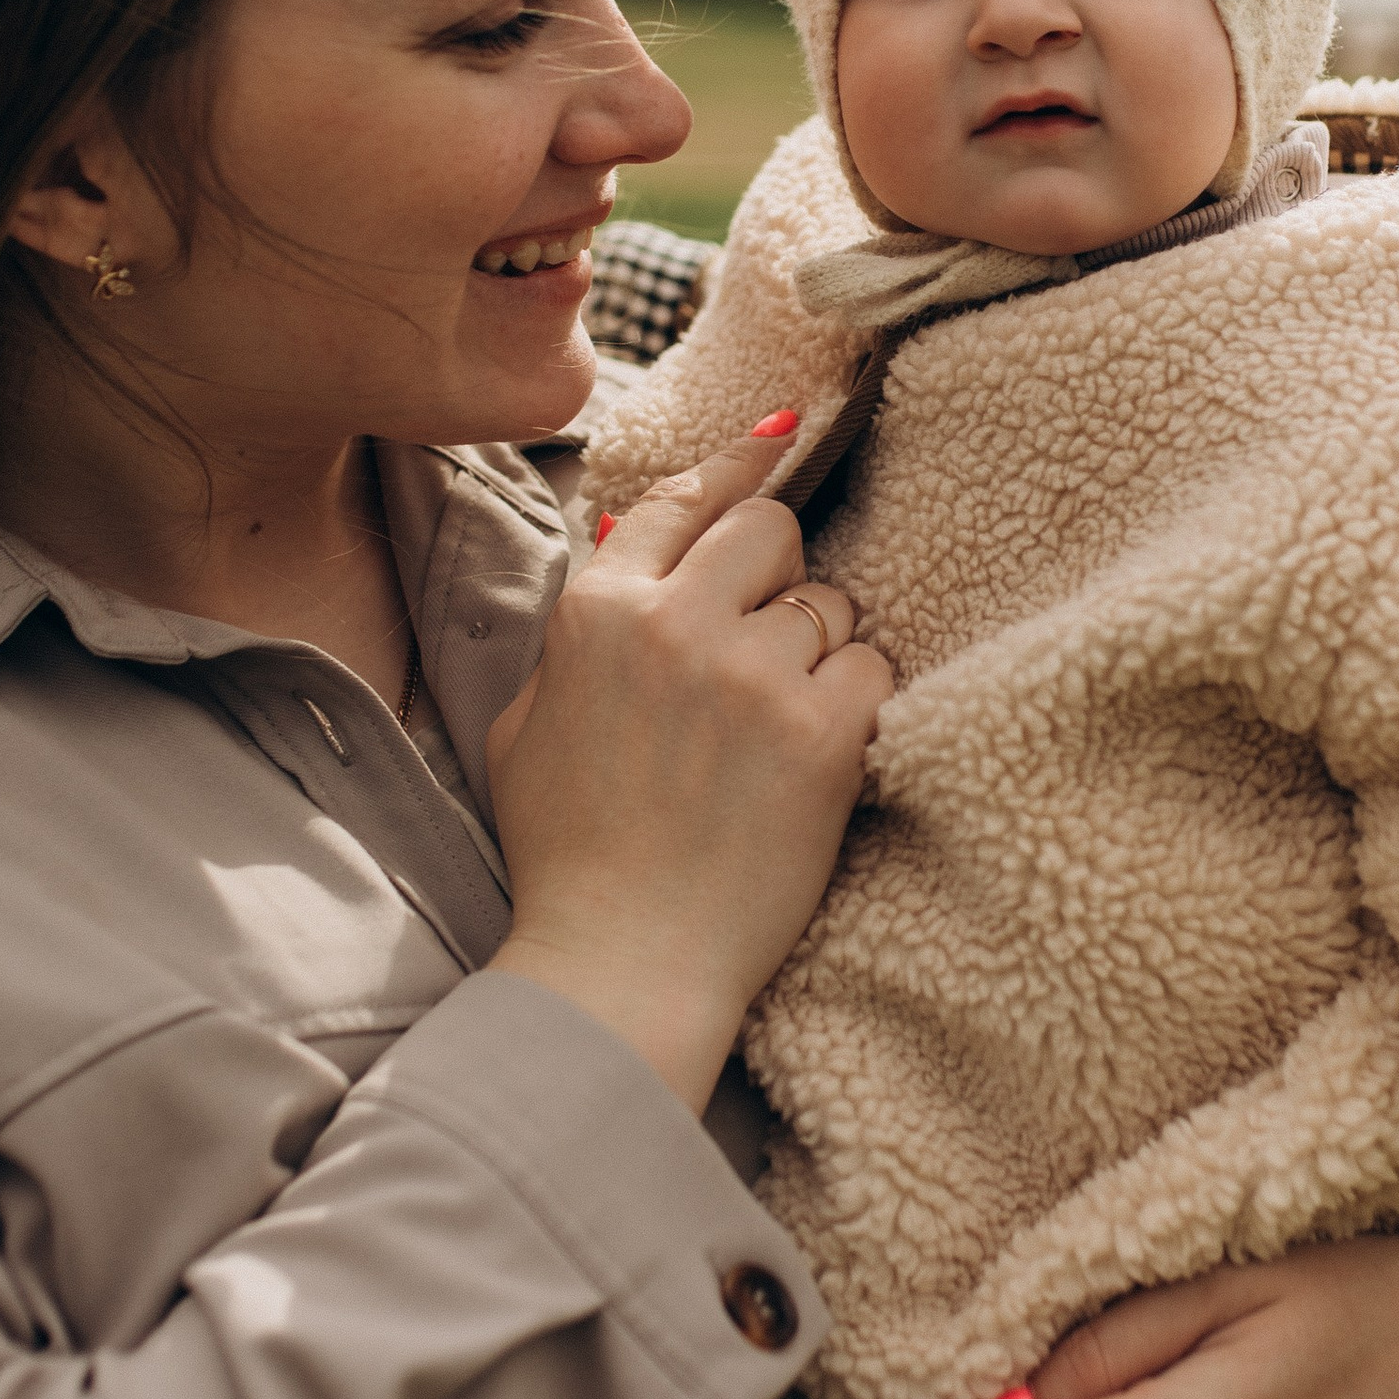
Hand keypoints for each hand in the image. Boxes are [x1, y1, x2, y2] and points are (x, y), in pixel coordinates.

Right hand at [486, 426, 892, 1111]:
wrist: (623, 962)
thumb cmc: (568, 856)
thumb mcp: (524, 726)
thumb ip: (575, 633)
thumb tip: (616, 543)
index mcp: (596, 613)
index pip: (682, 501)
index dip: (739, 467)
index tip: (785, 436)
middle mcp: (673, 624)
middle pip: (771, 532)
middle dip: (780, 577)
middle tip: (768, 647)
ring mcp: (751, 674)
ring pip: (832, 606)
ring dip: (819, 655)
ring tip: (778, 731)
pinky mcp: (822, 731)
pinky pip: (874, 670)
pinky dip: (860, 709)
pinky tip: (821, 759)